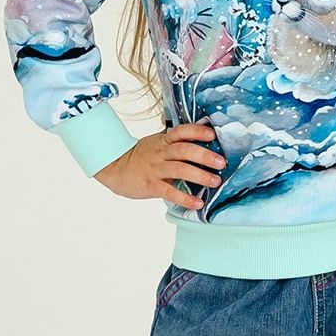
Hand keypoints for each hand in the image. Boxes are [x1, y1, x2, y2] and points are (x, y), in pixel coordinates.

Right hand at [94, 121, 223, 206]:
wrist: (114, 169)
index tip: (213, 134)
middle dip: (205, 155)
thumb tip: (203, 143)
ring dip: (200, 175)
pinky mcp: (150, 185)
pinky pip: (169, 191)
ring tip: (215, 182)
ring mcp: (155, 169)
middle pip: (184, 150)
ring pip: (180, 169)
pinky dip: (185, 198)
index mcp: (163, 141)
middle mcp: (161, 153)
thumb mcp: (156, 144)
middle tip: (222, 162)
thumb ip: (175, 143)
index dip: (197, 131)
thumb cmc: (141, 157)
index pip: (181, 131)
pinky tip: (197, 203)